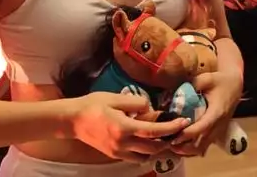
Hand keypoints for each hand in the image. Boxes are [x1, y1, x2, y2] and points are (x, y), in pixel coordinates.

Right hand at [70, 92, 190, 162]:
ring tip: (164, 136)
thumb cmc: (93, 105)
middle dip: (168, 140)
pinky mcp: (114, 155)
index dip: (171, 127)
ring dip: (157, 148)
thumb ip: (135, 103)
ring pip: (145, 156)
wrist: (72, 120)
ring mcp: (118, 151)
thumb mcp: (114, 97)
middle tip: (177, 130)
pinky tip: (146, 142)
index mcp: (124, 127)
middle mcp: (123, 143)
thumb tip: (149, 108)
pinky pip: (135, 158)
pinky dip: (144, 152)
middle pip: (153, 147)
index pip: (154, 131)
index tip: (184, 122)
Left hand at [170, 70, 242, 156]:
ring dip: (188, 150)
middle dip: (184, 146)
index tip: (173, 136)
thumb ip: (191, 85)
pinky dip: (193, 149)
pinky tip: (181, 145)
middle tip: (168, 143)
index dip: (187, 134)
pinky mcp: (217, 132)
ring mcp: (218, 131)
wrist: (235, 85)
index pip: (202, 128)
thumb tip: (174, 93)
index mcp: (217, 112)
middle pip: (201, 144)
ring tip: (172, 146)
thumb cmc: (220, 81)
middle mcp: (219, 125)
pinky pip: (204, 146)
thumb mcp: (206, 78)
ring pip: (203, 148)